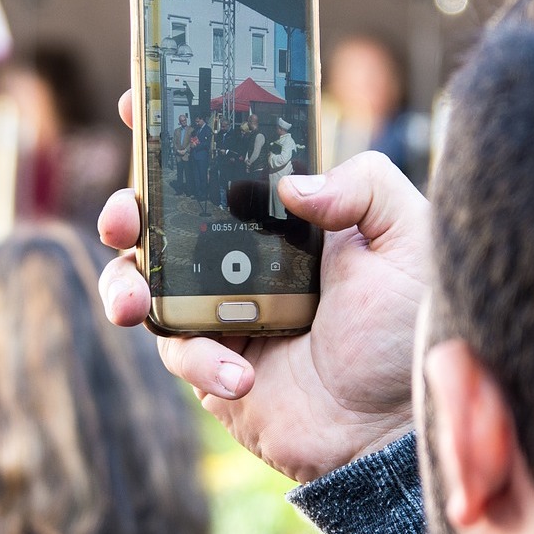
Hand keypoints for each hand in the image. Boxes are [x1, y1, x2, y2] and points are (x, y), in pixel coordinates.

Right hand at [98, 91, 428, 481]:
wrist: (398, 428)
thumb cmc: (410, 330)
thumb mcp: (409, 237)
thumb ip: (363, 183)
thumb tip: (290, 183)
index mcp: (284, 218)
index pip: (221, 161)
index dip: (176, 132)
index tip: (143, 106)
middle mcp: (243, 259)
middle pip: (160, 219)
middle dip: (126, 207)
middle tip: (126, 213)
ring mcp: (220, 312)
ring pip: (143, 282)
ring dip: (124, 282)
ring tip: (134, 300)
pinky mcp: (211, 366)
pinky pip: (176, 351)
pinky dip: (197, 358)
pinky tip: (242, 371)